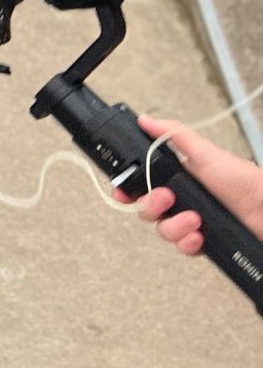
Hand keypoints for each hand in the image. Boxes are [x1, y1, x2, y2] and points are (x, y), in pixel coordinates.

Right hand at [116, 115, 262, 254]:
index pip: (142, 185)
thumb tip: (146, 120)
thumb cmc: (244, 180)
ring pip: (163, 230)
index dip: (128, 190)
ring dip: (175, 226)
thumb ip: (173, 135)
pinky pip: (182, 248)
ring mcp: (191, 222)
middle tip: (168, 199)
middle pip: (147, 209)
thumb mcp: (206, 153)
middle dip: (153, 206)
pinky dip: (187, 244)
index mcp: (177, 178)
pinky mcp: (202, 241)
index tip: (123, 193)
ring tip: (195, 219)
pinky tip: (199, 236)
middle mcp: (181, 200)